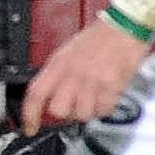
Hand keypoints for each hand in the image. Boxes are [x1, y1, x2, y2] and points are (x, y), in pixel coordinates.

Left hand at [20, 16, 152, 134]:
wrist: (125, 26)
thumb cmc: (98, 37)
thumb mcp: (66, 52)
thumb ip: (56, 74)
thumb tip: (48, 95)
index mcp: (57, 64)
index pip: (35, 94)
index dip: (29, 115)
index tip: (30, 128)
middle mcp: (72, 73)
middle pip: (58, 110)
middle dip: (66, 112)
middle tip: (74, 105)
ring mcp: (92, 80)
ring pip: (82, 114)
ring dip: (88, 110)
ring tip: (94, 97)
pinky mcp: (111, 85)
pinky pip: (103, 110)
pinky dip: (105, 107)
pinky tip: (107, 95)